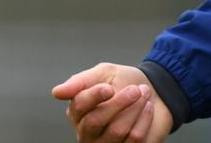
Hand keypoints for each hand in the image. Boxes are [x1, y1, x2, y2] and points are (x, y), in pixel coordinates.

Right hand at [52, 63, 172, 142]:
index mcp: (78, 112)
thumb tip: (56, 92)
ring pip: (116, 131)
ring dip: (134, 109)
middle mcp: (87, 133)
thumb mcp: (103, 73)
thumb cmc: (124, 82)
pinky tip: (148, 108)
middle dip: (118, 103)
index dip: (94, 96)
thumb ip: (80, 81)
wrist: (154, 91)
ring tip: (144, 94)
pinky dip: (144, 119)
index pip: (79, 106)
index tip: (109, 87)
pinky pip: (134, 139)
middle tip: (136, 90)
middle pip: (95, 121)